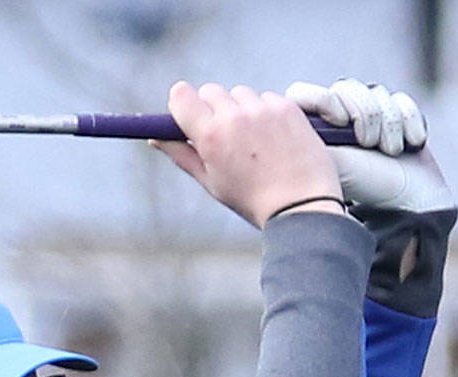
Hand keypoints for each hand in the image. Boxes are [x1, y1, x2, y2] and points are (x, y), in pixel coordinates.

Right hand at [151, 81, 341, 227]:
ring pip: (240, 93)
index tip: (187, 114)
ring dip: (240, 108)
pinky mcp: (287, 107)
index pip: (181, 95)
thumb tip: (156, 138)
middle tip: (223, 134)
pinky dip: (265, 111)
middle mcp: (235, 116)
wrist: (301, 204)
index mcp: (210, 136)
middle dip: (211, 107)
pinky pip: (266, 98)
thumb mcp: (210, 181)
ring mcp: (263, 109)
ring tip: (253, 139)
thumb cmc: (251, 199)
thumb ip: (182, 154)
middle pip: (211, 91)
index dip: (182, 103)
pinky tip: (272, 137)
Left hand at [285, 78, 454, 211]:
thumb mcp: (325, 161)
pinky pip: (400, 101)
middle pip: (346, 88)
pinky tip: (408, 144)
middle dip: (364, 115)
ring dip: (388, 122)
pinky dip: (408, 122)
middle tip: (367, 143)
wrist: (407, 202)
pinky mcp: (396, 117)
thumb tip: (277, 123)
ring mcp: (367, 117)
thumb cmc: (362, 186)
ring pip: (376, 93)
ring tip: (388, 150)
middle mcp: (336, 120)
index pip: (303, 93)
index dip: (324, 100)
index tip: (339, 121)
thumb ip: (302, 138)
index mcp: (311, 130)